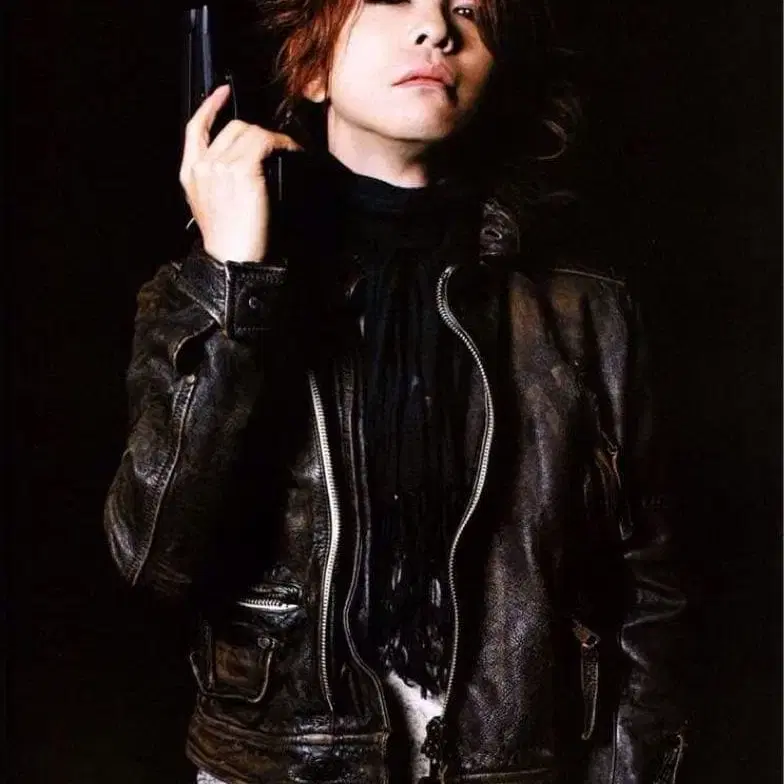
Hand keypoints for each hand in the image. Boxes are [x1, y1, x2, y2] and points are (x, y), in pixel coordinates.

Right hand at [179, 84, 301, 263]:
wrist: (231, 258)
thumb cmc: (230, 240)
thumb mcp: (212, 206)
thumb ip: (217, 180)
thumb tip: (241, 163)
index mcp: (189, 174)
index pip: (195, 129)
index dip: (210, 107)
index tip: (222, 93)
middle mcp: (202, 166)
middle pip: (231, 129)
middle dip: (255, 134)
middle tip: (274, 145)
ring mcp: (220, 165)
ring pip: (250, 133)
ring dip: (272, 140)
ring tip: (287, 151)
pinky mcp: (242, 169)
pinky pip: (266, 142)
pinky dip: (283, 144)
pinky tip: (293, 151)